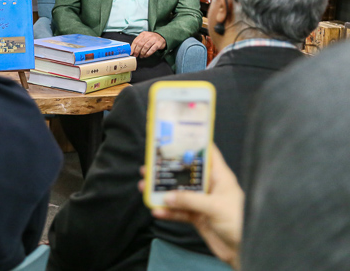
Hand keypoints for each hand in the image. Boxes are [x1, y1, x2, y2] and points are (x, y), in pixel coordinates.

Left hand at [131, 31, 165, 57]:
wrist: (162, 37)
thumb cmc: (151, 39)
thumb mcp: (144, 38)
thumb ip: (138, 42)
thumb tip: (132, 50)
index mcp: (143, 34)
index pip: (136, 41)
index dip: (132, 48)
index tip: (131, 53)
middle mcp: (148, 35)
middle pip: (140, 44)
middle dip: (137, 51)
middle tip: (136, 55)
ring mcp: (154, 39)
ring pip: (146, 47)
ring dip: (142, 53)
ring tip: (141, 56)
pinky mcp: (158, 43)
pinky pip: (152, 49)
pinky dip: (148, 53)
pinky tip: (146, 56)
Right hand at [141, 146, 243, 269]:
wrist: (243, 251)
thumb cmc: (238, 222)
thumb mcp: (215, 207)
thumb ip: (190, 200)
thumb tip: (167, 195)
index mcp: (220, 177)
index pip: (208, 154)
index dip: (193, 144)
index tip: (175, 138)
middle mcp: (210, 187)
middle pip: (186, 174)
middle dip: (168, 171)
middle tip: (150, 166)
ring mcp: (202, 202)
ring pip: (179, 193)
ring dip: (162, 192)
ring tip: (144, 187)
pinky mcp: (197, 217)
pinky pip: (179, 211)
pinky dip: (168, 211)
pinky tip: (157, 210)